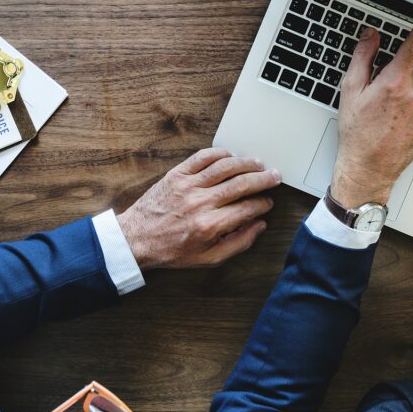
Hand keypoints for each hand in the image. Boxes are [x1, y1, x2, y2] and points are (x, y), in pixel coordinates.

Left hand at [116, 148, 280, 269]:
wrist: (138, 239)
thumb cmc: (172, 250)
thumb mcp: (208, 258)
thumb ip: (238, 243)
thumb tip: (259, 226)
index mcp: (210, 225)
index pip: (247, 208)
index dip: (263, 204)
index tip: (268, 202)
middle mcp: (201, 203)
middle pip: (241, 184)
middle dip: (263, 179)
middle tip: (274, 177)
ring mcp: (188, 185)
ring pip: (225, 167)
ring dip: (246, 163)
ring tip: (258, 163)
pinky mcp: (177, 174)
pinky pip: (203, 157)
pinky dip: (220, 153)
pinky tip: (231, 156)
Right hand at [331, 1, 412, 207]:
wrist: (368, 168)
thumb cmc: (356, 132)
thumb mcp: (350, 91)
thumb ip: (363, 57)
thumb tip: (371, 35)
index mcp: (393, 82)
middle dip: (400, 70)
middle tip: (381, 90)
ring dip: (407, 90)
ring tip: (387, 112)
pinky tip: (397, 121)